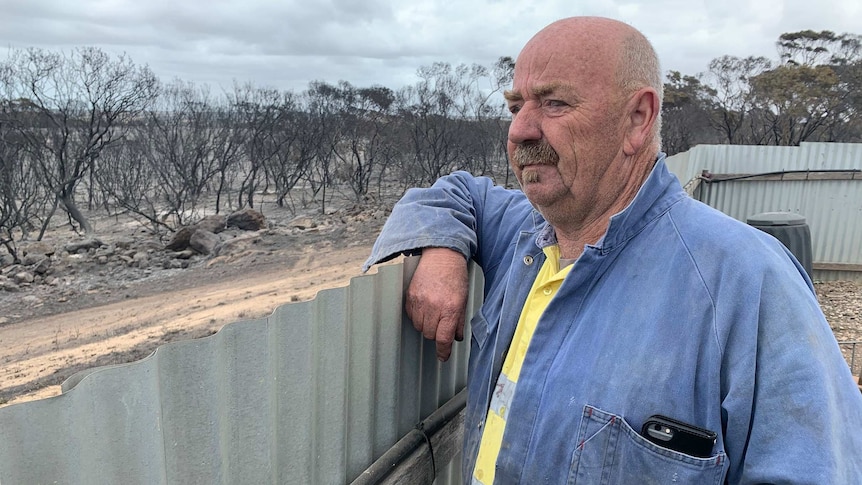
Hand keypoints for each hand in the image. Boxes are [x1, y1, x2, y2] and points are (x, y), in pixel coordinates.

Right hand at [405, 247, 468, 361]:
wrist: (441, 255)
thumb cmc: (455, 275)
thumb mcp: (463, 299)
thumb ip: (459, 321)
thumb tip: (456, 338)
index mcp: (450, 308)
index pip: (443, 338)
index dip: (443, 351)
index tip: (443, 357)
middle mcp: (433, 306)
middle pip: (430, 334)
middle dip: (436, 332)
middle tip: (442, 322)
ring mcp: (419, 301)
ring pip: (419, 327)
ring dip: (426, 324)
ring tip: (433, 311)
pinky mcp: (410, 296)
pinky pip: (411, 316)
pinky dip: (417, 315)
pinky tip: (425, 305)